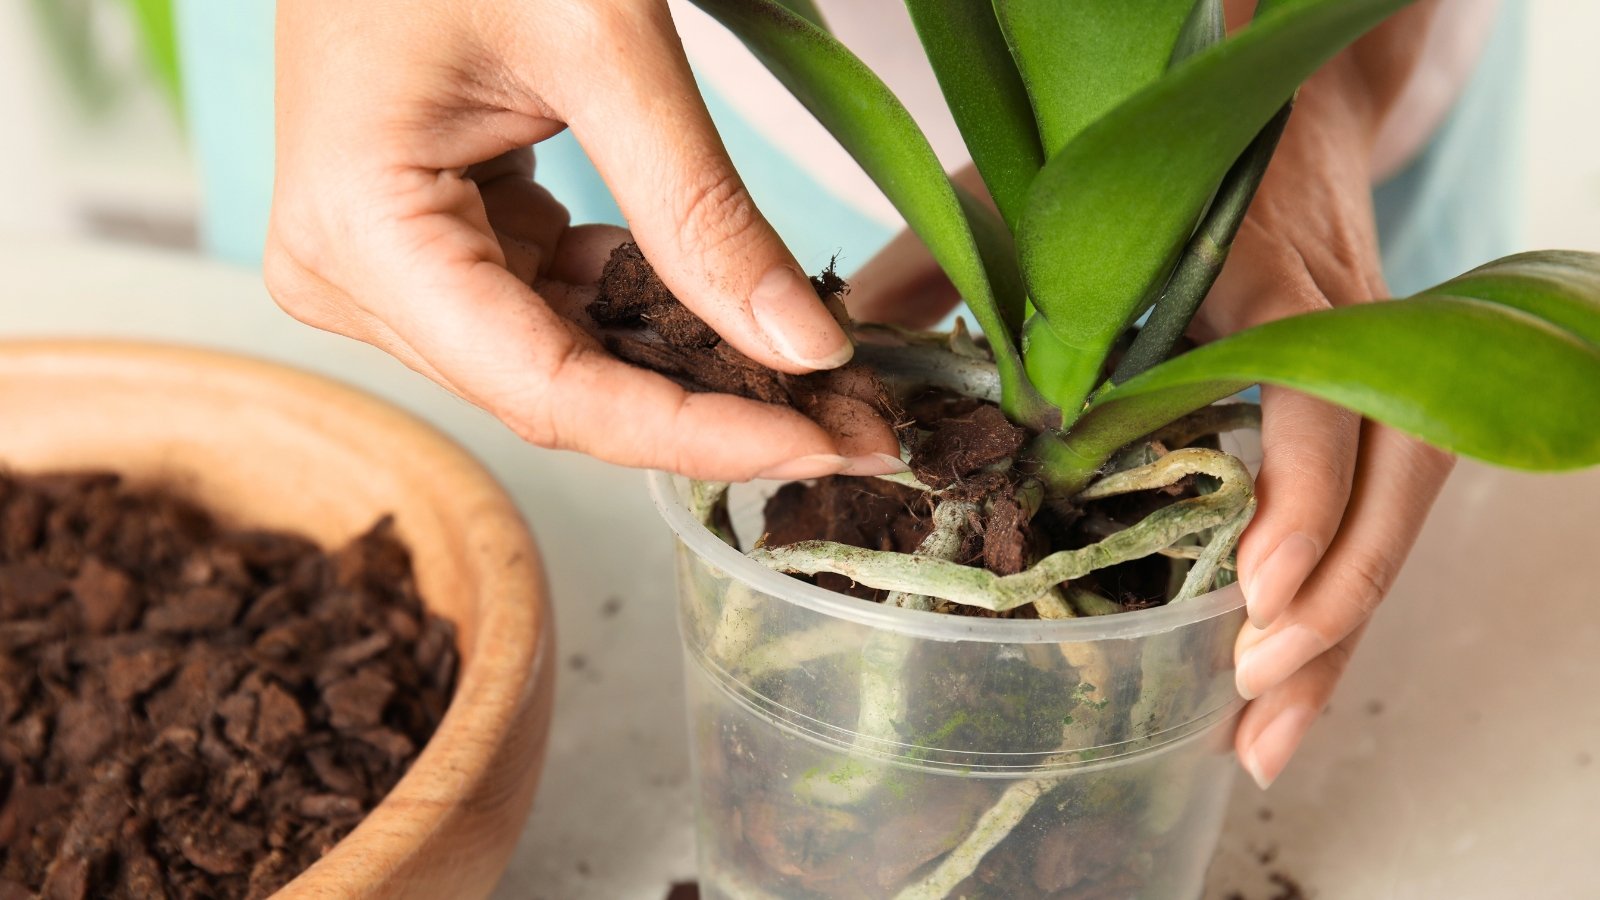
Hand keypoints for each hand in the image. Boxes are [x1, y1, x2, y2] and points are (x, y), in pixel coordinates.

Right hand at [265, 0, 899, 481]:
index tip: (827, 445)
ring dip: (697, 377)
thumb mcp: (603, 41)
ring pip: (569, 364)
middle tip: (860, 426)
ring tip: (827, 387)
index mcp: (359, 231)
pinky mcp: (436, 242)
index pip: (550, 390)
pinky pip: (559, 311)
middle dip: (717, 414)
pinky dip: (657, 317)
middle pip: (561, 391)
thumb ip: (702, 208)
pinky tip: (748, 323)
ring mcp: (389, 263)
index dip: (698, 434)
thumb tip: (806, 350)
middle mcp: (353, 274)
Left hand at [848, 56, 1451, 790]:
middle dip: (1336, 599)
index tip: (1257, 589)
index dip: (1299, 495)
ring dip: (1345, 623)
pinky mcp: (1366, 389)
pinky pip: (1382, 497)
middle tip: (1254, 692)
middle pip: (1392, 472)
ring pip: (1402, 499)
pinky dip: (1341, 590)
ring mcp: (1367, 355)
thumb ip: (943, 260)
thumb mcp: (1031, 188)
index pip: (1317, 392)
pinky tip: (1288, 668)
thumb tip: (835, 342)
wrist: (1276, 94)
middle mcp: (1336, 320)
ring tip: (1272, 730)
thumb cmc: (1142, 149)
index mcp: (1260, 273)